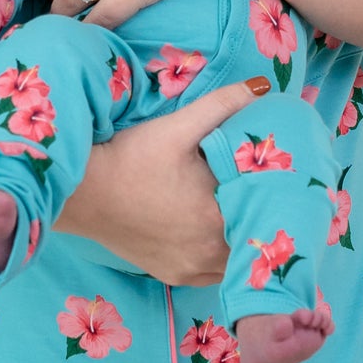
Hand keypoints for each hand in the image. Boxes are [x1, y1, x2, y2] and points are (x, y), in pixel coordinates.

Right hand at [59, 76, 271, 285]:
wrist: (80, 192)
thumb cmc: (128, 159)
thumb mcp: (176, 127)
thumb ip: (222, 105)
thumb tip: (263, 87)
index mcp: (217, 215)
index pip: (267, 211)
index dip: (278, 195)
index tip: (282, 178)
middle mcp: (209, 252)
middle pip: (254, 238)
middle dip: (263, 216)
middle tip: (266, 192)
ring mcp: (191, 268)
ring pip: (237, 261)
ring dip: (243, 240)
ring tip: (244, 213)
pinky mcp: (173, 275)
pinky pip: (213, 274)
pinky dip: (221, 258)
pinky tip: (218, 235)